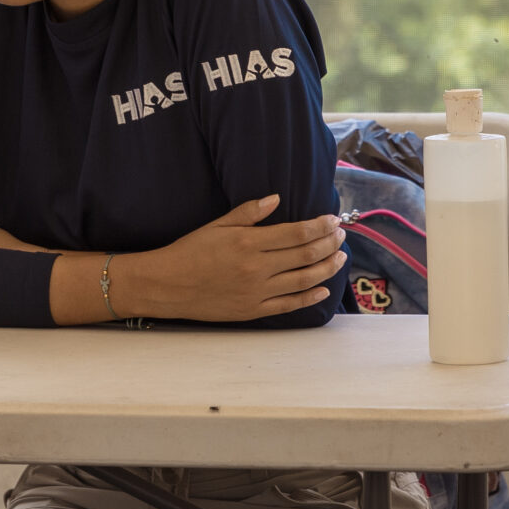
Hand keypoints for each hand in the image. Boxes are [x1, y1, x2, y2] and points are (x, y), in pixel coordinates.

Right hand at [115, 196, 344, 321]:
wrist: (167, 285)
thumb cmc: (190, 251)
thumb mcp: (217, 225)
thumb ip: (248, 212)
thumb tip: (276, 198)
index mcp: (248, 243)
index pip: (295, 233)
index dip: (319, 226)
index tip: (333, 220)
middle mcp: (257, 268)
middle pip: (305, 255)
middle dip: (328, 243)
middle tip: (341, 236)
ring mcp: (257, 292)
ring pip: (303, 280)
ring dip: (326, 268)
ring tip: (340, 258)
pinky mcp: (254, 310)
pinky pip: (289, 304)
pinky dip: (309, 297)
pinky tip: (323, 289)